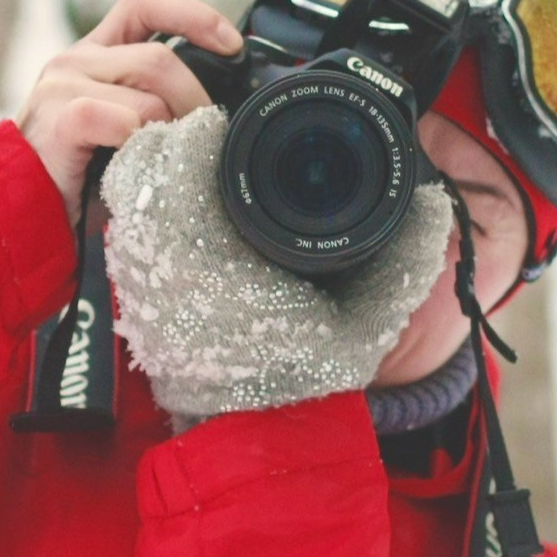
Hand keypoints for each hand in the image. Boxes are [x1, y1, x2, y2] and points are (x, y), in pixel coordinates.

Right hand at [16, 0, 242, 226]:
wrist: (26, 213)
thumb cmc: (82, 175)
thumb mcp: (123, 126)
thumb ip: (156, 102)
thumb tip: (216, 106)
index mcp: (96, 53)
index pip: (145, 2)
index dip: (193, 14)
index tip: (231, 45)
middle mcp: (76, 59)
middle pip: (160, 58)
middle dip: (195, 100)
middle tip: (202, 137)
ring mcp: (62, 85)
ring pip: (149, 94)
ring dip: (170, 130)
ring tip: (159, 159)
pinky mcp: (59, 117)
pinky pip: (123, 121)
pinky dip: (139, 144)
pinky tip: (129, 164)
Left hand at [101, 105, 456, 427]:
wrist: (259, 434)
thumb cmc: (308, 377)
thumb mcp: (368, 321)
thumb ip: (407, 260)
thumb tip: (433, 202)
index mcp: (214, 265)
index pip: (181, 166)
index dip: (203, 133)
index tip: (224, 122)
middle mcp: (164, 269)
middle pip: (143, 168)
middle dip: (175, 141)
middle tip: (210, 134)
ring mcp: (141, 283)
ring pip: (126, 193)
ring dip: (157, 167)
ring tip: (195, 159)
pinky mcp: (134, 293)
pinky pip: (123, 226)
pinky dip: (146, 200)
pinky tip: (180, 198)